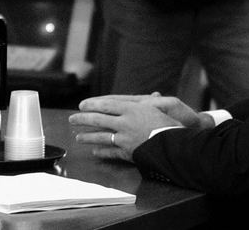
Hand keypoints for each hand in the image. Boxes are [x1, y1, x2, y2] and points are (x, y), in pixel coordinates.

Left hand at [68, 94, 192, 161]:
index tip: (82, 105)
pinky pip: (111, 152)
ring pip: (101, 136)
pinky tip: (95, 151)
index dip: (93, 104)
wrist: (176, 147)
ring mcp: (125, 139)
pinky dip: (102, 151)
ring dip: (88, 136)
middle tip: (72, 119)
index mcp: (132, 109)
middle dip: (83, 119)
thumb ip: (152, 102)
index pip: (107, 104)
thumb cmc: (171, 125)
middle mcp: (125, 123)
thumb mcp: (162, 109)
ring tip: (78, 137)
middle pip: (99, 119)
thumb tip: (154, 94)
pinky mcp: (128, 153)